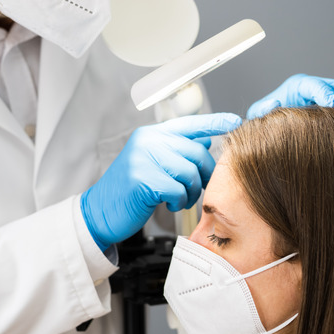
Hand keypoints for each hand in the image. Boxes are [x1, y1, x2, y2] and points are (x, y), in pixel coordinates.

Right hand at [81, 113, 241, 249]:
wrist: (100, 212)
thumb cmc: (129, 191)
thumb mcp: (152, 163)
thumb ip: (176, 150)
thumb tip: (206, 141)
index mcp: (151, 134)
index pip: (190, 123)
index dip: (214, 122)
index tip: (234, 121)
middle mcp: (148, 141)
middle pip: (197, 151)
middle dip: (204, 174)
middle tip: (196, 189)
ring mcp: (144, 159)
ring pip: (190, 172)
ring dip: (191, 192)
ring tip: (179, 199)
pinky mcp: (144, 180)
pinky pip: (178, 190)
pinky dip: (179, 201)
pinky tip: (169, 204)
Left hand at [247, 73, 333, 118]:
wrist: (273, 133)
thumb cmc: (265, 123)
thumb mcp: (258, 116)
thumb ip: (263, 110)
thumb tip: (275, 102)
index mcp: (299, 85)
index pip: (316, 84)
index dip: (325, 94)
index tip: (331, 108)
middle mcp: (317, 87)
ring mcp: (329, 97)